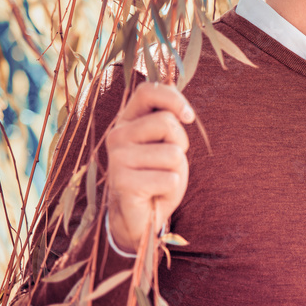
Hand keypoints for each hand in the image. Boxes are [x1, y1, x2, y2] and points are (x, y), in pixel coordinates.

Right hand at [105, 82, 193, 253]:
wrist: (140, 214)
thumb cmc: (157, 173)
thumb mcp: (166, 142)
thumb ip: (169, 120)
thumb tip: (184, 112)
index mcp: (127, 121)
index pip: (148, 91)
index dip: (173, 98)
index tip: (188, 117)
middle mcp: (117, 135)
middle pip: (167, 122)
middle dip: (180, 143)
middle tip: (168, 161)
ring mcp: (117, 159)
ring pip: (172, 153)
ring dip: (176, 169)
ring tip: (160, 178)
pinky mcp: (123, 183)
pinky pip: (169, 179)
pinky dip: (171, 188)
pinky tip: (155, 193)